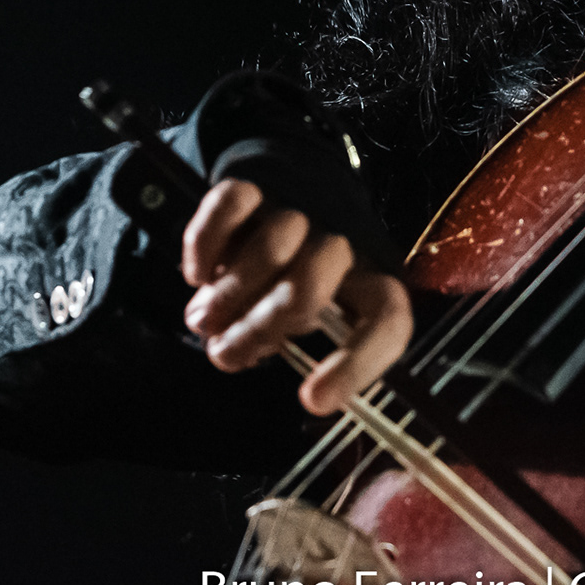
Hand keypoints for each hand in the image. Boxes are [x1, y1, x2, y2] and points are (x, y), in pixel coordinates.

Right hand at [180, 179, 412, 414]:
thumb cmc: (299, 274)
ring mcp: (298, 211)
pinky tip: (198, 273)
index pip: (386, 319)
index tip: (313, 400)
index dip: (356, 364)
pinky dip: (206, 244)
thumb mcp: (309, 317)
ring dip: (230, 292)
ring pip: (273, 246)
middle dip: (260, 326)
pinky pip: (231, 205)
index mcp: (369, 282)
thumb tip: (261, 367)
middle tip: (225, 350)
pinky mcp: (256, 184)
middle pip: (310, 285)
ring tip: (205, 320)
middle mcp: (340, 245)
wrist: (296, 184)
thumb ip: (289, 344)